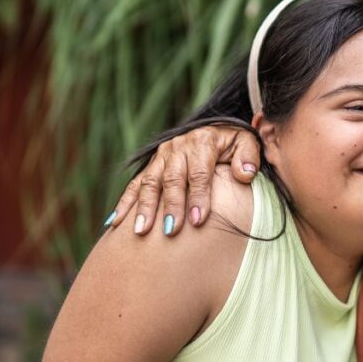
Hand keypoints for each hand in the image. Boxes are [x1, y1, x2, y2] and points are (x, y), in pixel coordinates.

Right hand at [107, 125, 260, 236]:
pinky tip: (114, 223)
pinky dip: (124, 203)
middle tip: (170, 231)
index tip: (198, 221)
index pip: (199, 173)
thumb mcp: (246, 143)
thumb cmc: (234, 145)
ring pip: (150, 183)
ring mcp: (161, 157)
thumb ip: (248, 156)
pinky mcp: (151, 166)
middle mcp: (178, 147)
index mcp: (202, 142)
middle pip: (172, 180)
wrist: (215, 131)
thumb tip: (244, 174)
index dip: (198, 196)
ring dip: (144, 207)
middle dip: (170, 206)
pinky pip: (134, 185)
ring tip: (140, 231)